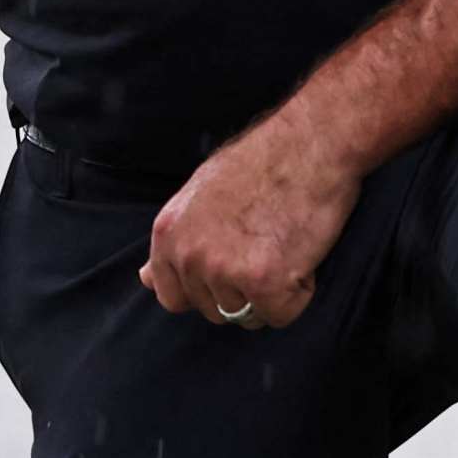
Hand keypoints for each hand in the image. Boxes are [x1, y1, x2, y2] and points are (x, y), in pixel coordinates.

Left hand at [138, 115, 361, 332]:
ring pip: (247, 316)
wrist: (312, 141)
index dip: (205, 289)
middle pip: (214, 310)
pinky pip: (281, 314)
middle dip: (241, 290)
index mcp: (169, 233)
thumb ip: (176, 240)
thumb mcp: (200, 193)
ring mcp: (224, 270)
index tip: (229, 267)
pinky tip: (300, 255)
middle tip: (265, 244)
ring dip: (271, 292)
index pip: (171, 296)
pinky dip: (298, 293)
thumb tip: (146, 279)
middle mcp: (189, 255)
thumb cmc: (263, 161)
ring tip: (283, 245)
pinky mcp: (264, 283)